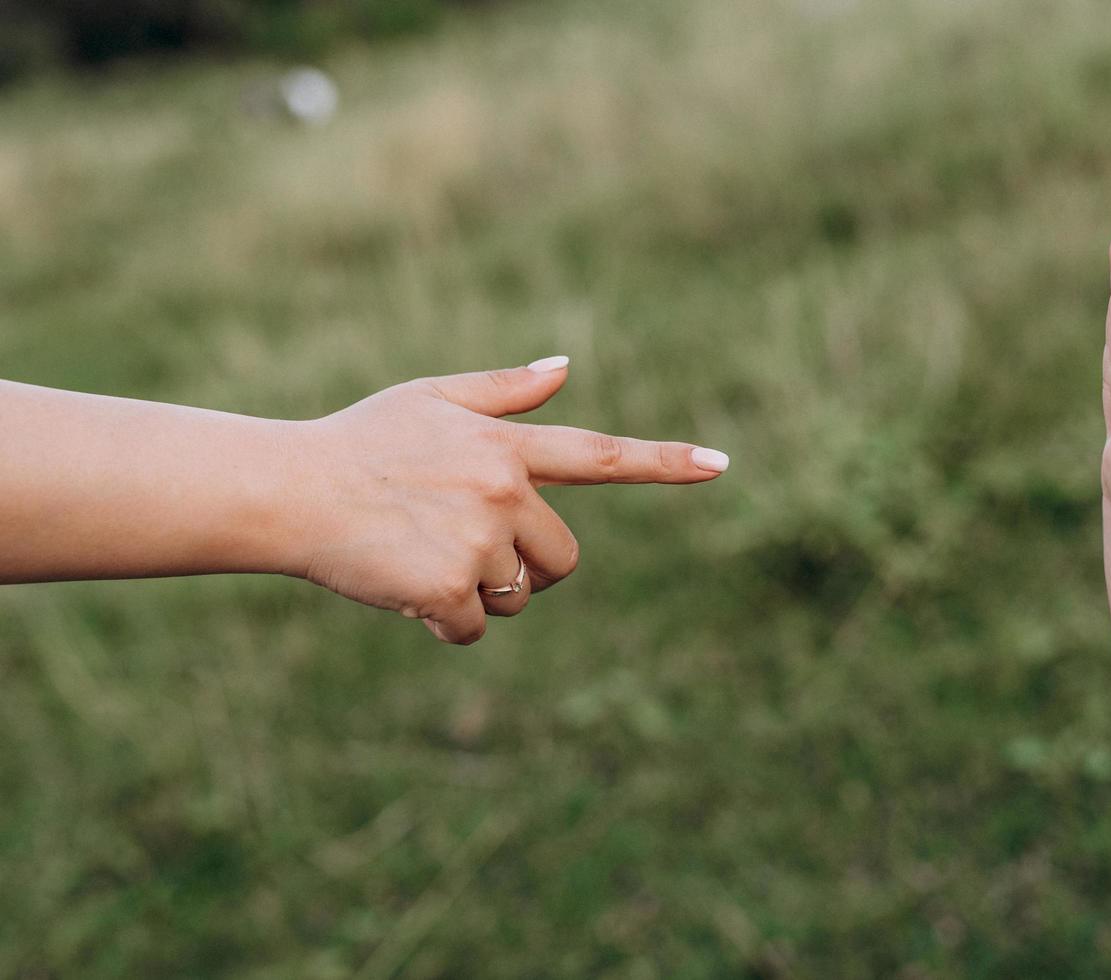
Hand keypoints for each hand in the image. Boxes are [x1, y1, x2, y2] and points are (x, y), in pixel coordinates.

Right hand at [293, 357, 727, 644]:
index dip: (665, 461)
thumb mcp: (429, 399)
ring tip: (420, 555)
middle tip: (463, 547)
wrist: (289, 490)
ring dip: (481, 594)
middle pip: (563, 559)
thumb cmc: (359, 443)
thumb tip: (566, 366)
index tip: (721, 465)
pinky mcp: (449, 586)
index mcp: (507, 446)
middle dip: (526, 566)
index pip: (603, 455)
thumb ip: (504, 392)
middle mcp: (505, 489)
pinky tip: (402, 587)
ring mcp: (478, 538)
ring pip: (519, 596)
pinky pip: (474, 628)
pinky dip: (443, 622)